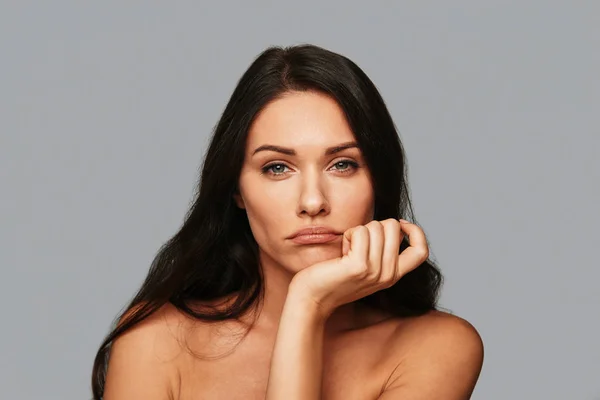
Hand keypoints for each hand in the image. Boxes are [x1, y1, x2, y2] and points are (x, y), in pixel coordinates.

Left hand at [289, 219, 428, 318]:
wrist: (312, 298)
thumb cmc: (334, 277)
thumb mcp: (367, 266)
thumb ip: (383, 250)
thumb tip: (395, 224)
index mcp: (393, 275)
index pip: (421, 250)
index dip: (414, 231)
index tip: (399, 225)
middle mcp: (388, 275)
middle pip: (393, 227)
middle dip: (373, 226)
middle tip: (358, 245)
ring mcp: (375, 271)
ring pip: (376, 226)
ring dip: (358, 231)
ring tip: (348, 249)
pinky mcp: (358, 266)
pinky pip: (360, 231)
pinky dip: (349, 234)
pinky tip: (342, 251)